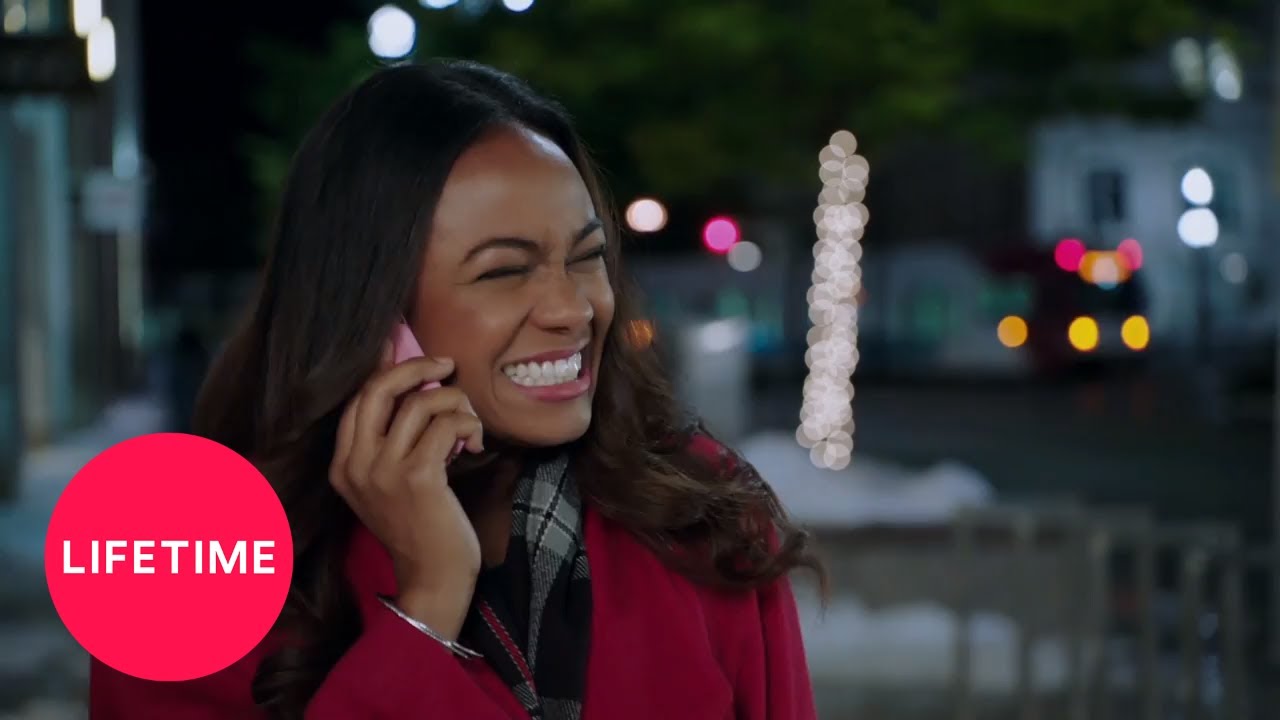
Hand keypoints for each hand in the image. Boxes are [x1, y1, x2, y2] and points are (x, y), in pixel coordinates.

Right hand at [329, 347, 484, 638]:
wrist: (433, 578)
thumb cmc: (421, 526)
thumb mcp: (391, 483)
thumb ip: (393, 440)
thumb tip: (414, 383)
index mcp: (343, 465)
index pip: (359, 398)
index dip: (388, 368)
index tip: (416, 354)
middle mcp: (355, 465)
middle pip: (378, 388)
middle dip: (416, 367)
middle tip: (446, 366)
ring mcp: (383, 470)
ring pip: (421, 403)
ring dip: (455, 404)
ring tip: (469, 425)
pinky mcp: (417, 476)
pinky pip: (447, 424)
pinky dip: (469, 425)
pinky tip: (475, 443)